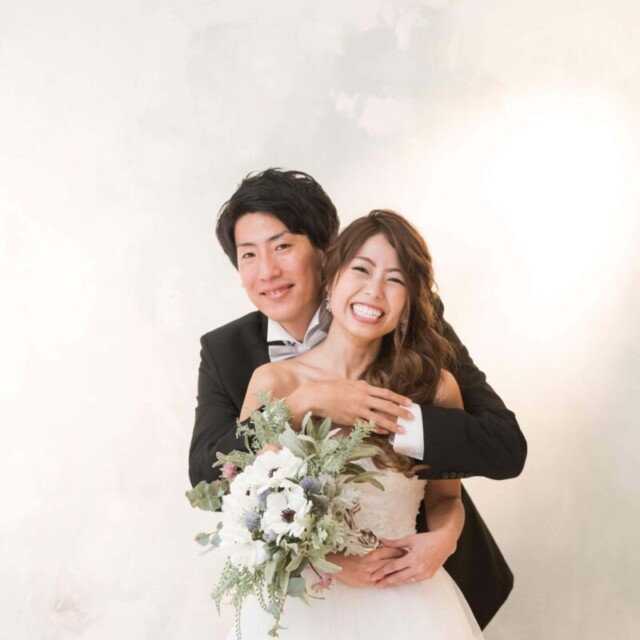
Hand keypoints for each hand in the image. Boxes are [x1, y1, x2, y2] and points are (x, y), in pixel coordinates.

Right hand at [287, 380, 412, 434]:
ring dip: (392, 425)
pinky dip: (378, 429)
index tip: (409, 403)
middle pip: (386, 406)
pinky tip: (385, 433)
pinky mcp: (351, 420)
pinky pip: (367, 426)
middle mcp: (363, 398)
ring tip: (402, 430)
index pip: (386, 393)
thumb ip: (362, 386)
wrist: (317, 396)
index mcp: (363, 387)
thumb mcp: (349, 383)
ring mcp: (357, 410)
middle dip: (400, 412)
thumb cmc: (332, 388)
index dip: (399, 398)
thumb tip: (372, 388)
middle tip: (411, 417)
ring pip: (379, 418)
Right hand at [325, 547, 405, 587]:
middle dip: (400, 561)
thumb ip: (374, 552)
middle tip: (410, 558)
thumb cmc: (348, 557)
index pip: (387, 552)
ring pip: (386, 573)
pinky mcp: (366, 583)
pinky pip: (380, 582)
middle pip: (389, 562)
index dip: (397, 551)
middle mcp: (371, 565)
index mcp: (370, 555)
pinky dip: (387, 581)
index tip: (406, 549)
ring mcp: (369, 575)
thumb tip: (385, 547)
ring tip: (406, 569)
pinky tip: (395, 581)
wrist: (336, 566)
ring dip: (396, 571)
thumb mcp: (361, 552)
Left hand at [370, 531, 456, 587]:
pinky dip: (404, 582)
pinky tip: (397, 582)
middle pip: (398, 577)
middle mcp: (418, 568)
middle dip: (386, 581)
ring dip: (394, 584)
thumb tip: (381, 540)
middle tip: (375, 584)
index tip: (374, 575)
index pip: (394, 566)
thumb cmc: (426, 539)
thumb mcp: (410, 539)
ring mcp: (424, 574)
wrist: (444, 543)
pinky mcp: (428, 576)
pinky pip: (413, 581)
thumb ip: (395, 543)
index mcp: (413, 557)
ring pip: (406, 581)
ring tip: (384, 585)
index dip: (382, 571)